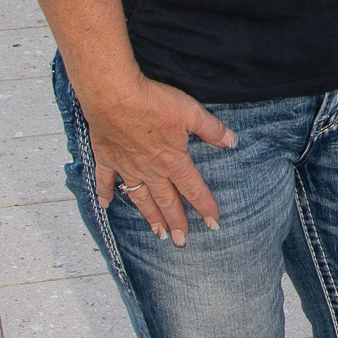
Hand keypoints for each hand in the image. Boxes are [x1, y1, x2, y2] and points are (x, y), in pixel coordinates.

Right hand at [79, 72, 236, 245]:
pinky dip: (105, 193)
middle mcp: (151, 170)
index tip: (214, 224)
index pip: (194, 189)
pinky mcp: (107, 158)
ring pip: (140, 198)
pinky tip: (106, 205)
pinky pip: (105, 181)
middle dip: (176, 222)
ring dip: (149, 216)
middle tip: (181, 241)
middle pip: (167, 201)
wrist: (115, 96)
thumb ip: (212, 129)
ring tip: (157, 233)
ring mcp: (127, 167)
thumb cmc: (154, 102)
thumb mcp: (191, 112)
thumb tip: (232, 142)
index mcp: (173, 161)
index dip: (205, 207)